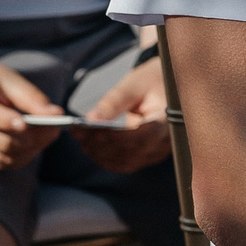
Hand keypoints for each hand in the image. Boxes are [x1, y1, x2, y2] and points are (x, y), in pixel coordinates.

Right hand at [0, 56, 58, 171]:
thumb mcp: (10, 82)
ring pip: (7, 157)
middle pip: (3, 143)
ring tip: (50, 134)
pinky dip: (24, 156)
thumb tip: (57, 114)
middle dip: (32, 138)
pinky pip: (6, 163)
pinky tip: (37, 142)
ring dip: (31, 149)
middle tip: (54, 128)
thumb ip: (32, 98)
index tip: (25, 122)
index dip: (9, 122)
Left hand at [73, 57, 171, 174]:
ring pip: (126, 161)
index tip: (94, 131)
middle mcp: (165, 142)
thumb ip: (113, 103)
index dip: (118, 136)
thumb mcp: (134, 85)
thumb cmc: (153, 81)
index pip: (143, 135)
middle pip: (131, 151)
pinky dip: (106, 158)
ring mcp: (157, 152)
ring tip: (80, 138)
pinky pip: (126, 163)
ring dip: (100, 153)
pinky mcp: (148, 156)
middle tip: (77, 133)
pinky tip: (90, 147)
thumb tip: (91, 119)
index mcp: (167, 120)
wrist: (168, 87)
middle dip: (101, 144)